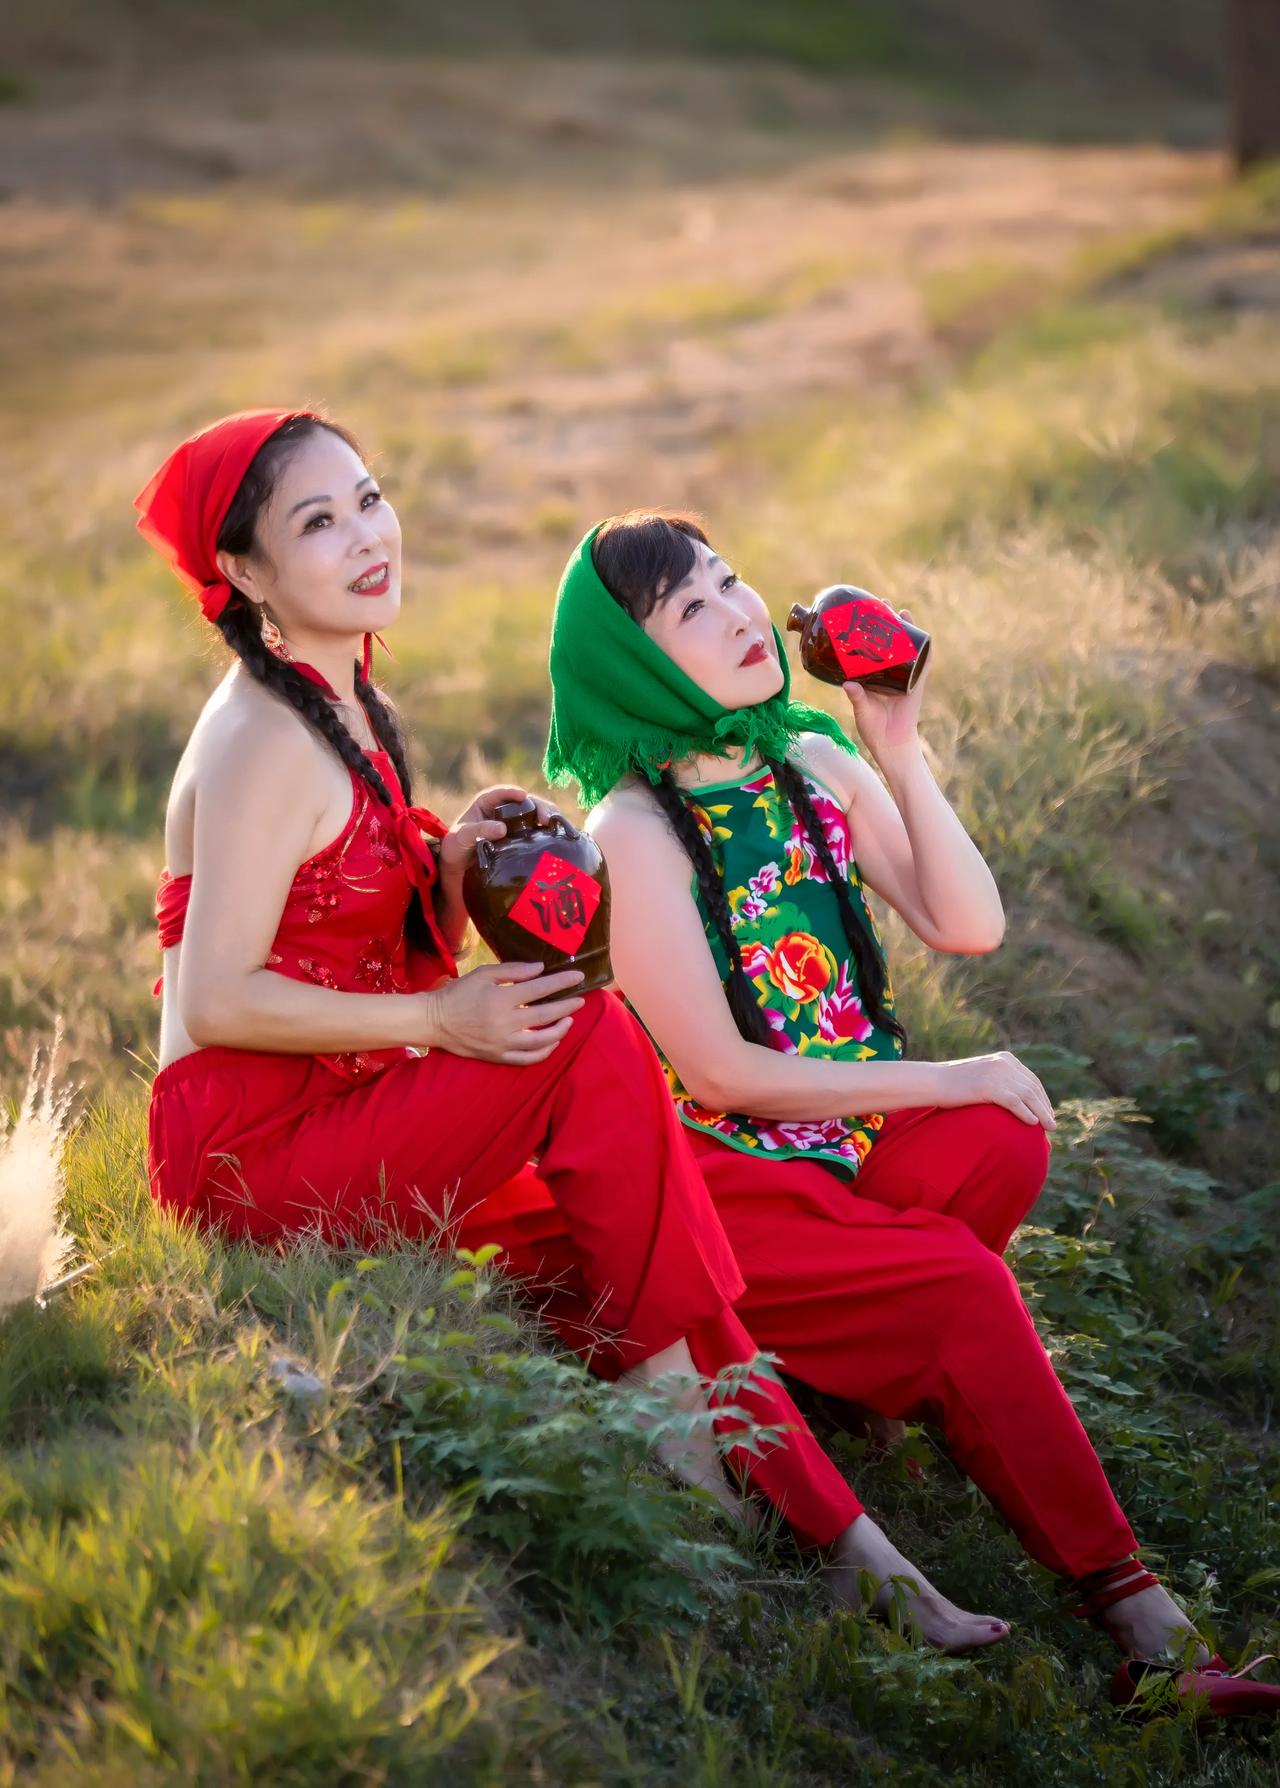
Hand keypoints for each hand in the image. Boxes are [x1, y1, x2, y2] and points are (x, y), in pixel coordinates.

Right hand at [421, 960, 585, 1063]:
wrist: (435, 1021)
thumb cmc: (459, 993)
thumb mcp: (483, 974)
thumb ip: (513, 971)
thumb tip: (540, 969)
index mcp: (501, 999)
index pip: (540, 989)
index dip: (561, 982)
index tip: (578, 977)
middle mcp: (505, 1023)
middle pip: (546, 1016)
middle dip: (567, 1006)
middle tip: (580, 1000)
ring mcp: (503, 1043)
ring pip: (542, 1042)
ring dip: (560, 1031)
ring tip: (569, 1021)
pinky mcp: (499, 1056)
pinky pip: (528, 1059)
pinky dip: (544, 1052)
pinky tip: (553, 1042)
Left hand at [439, 784, 558, 882]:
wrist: (458, 868)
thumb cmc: (456, 847)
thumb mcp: (461, 837)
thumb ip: (479, 830)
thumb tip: (502, 829)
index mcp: (487, 803)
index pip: (501, 793)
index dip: (513, 792)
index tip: (523, 795)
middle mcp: (504, 811)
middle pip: (526, 802)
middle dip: (539, 806)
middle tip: (547, 817)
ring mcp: (515, 824)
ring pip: (536, 815)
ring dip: (548, 818)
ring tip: (555, 826)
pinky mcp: (523, 838)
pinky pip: (538, 831)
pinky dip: (549, 832)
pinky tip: (558, 837)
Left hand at [842, 606, 929, 762]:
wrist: (892, 744)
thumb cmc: (873, 728)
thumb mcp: (861, 709)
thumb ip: (856, 696)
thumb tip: (847, 683)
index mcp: (873, 675)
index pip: (871, 646)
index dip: (870, 630)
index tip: (862, 614)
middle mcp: (889, 672)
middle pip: (891, 641)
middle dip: (888, 622)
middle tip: (882, 604)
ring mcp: (904, 676)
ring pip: (907, 648)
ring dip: (907, 630)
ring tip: (902, 613)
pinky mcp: (917, 684)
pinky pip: (924, 665)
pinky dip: (926, 651)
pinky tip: (926, 637)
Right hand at [933, 1051, 1056, 1131]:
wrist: (933, 1081)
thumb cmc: (954, 1083)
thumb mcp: (982, 1075)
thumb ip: (1000, 1080)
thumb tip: (1016, 1097)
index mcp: (1005, 1059)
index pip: (1031, 1079)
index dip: (1042, 1098)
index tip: (1048, 1112)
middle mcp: (1004, 1063)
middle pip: (1033, 1088)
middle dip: (1045, 1107)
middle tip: (1052, 1124)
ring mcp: (996, 1074)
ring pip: (1027, 1096)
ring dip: (1041, 1113)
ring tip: (1049, 1127)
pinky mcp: (988, 1086)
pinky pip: (1014, 1102)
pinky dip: (1026, 1113)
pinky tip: (1032, 1123)